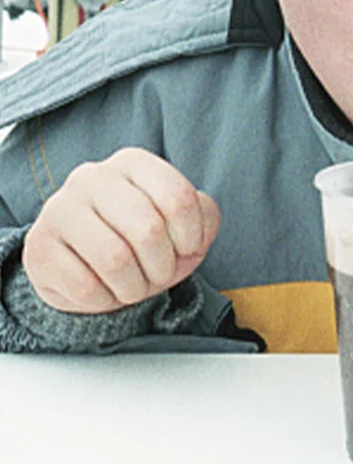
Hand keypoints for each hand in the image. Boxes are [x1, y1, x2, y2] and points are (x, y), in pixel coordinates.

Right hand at [21, 147, 220, 313]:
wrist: (83, 265)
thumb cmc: (140, 240)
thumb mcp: (181, 223)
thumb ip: (204, 218)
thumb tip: (200, 231)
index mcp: (132, 162)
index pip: (178, 198)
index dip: (192, 236)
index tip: (189, 249)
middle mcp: (91, 177)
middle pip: (148, 229)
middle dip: (164, 265)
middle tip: (160, 274)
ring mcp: (59, 209)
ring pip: (115, 259)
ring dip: (135, 287)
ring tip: (135, 286)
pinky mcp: (39, 246)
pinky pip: (86, 287)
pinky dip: (107, 300)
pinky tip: (106, 292)